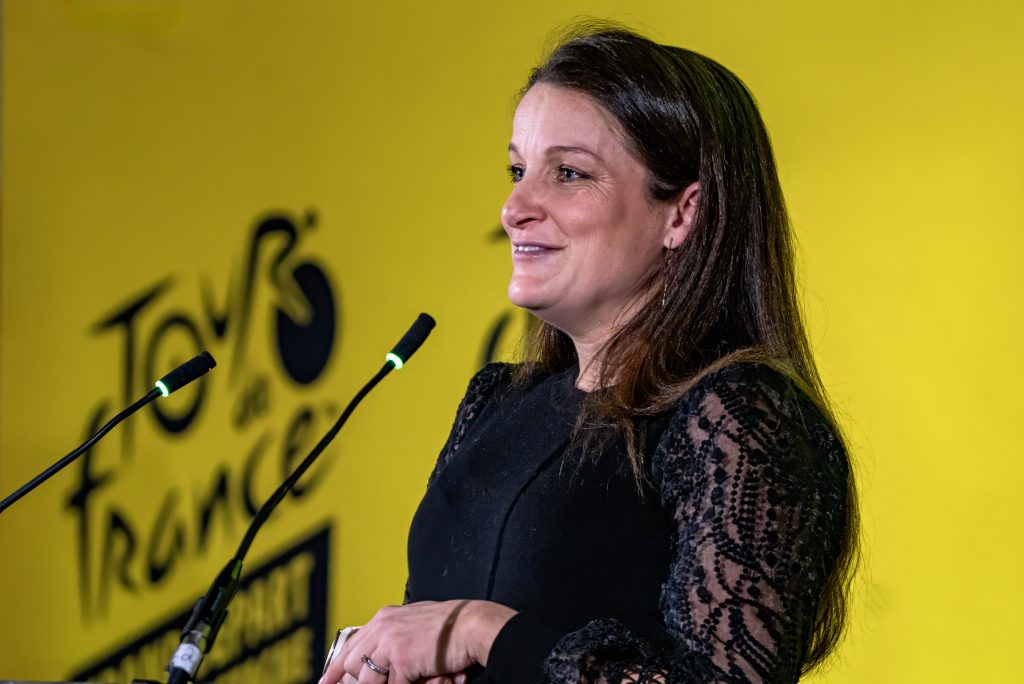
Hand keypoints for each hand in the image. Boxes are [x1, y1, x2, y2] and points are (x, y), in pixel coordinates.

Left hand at [319, 600, 515, 683]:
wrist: (472, 625)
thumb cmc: (451, 626)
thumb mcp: (415, 622)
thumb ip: (395, 635)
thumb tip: (381, 656)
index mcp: (385, 617)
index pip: (352, 644)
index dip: (336, 667)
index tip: (325, 682)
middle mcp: (383, 627)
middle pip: (353, 663)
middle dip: (356, 681)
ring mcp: (391, 643)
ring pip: (367, 680)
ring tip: (397, 680)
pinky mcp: (402, 660)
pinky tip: (418, 681)